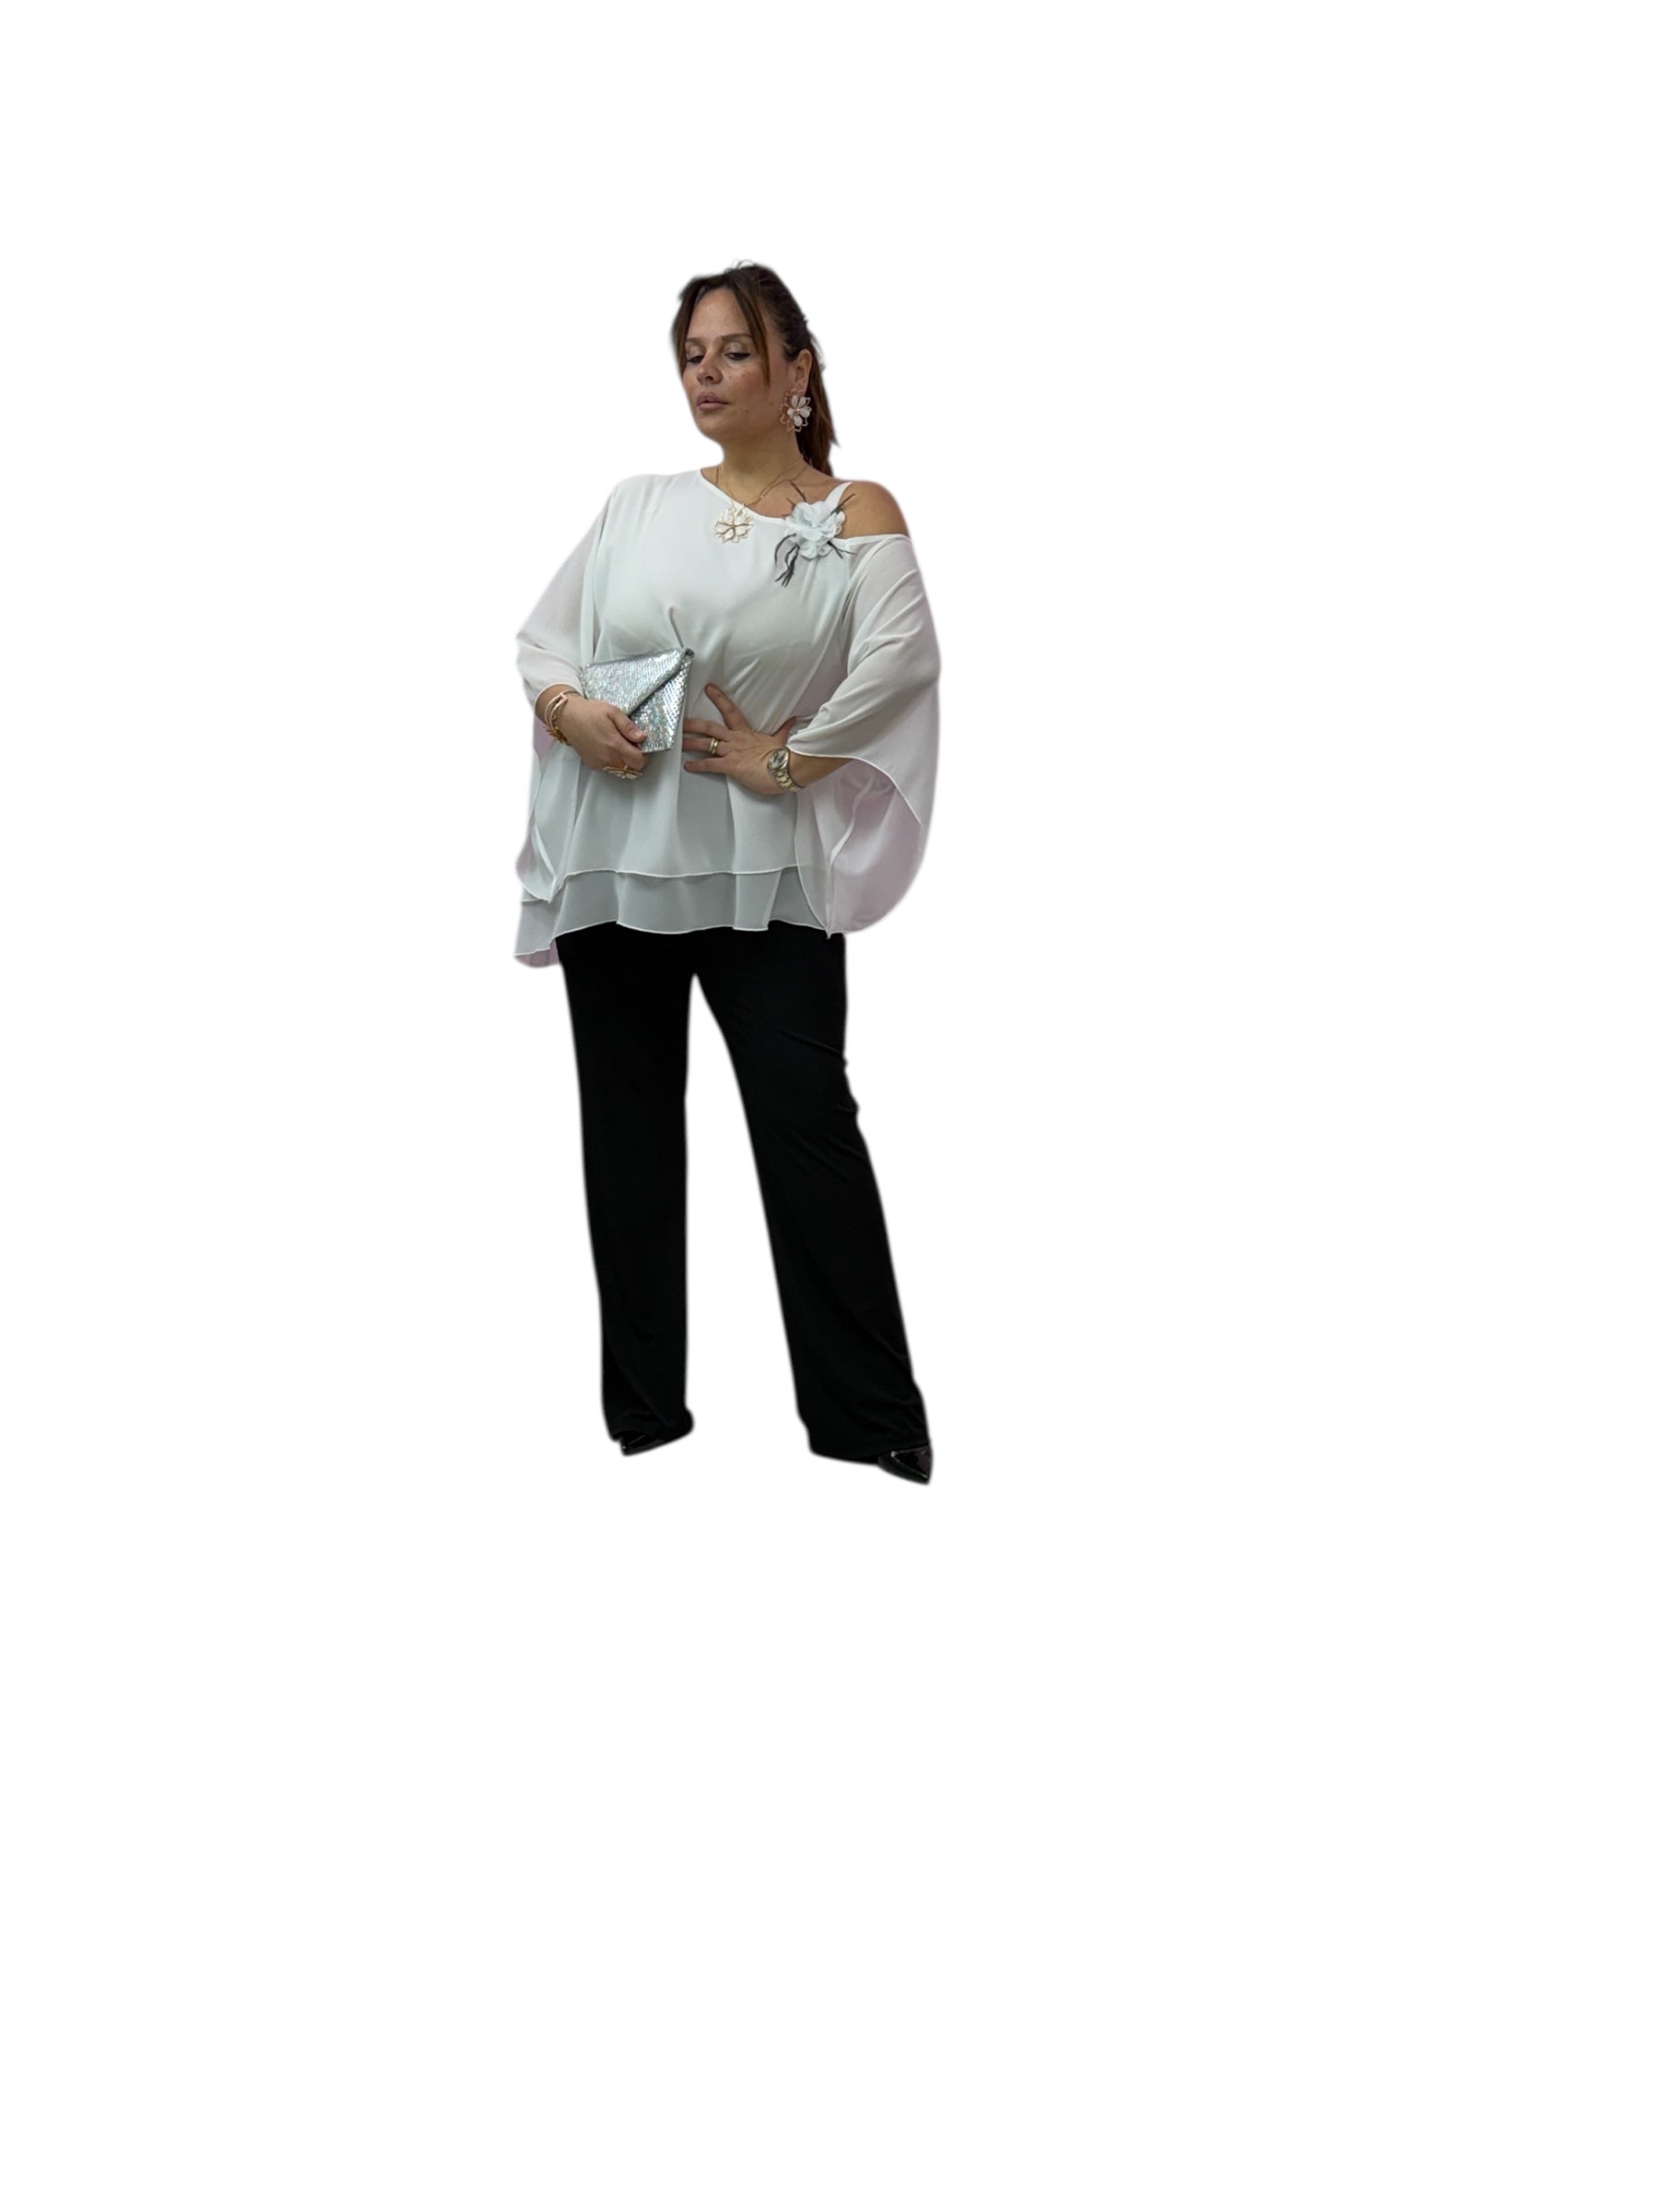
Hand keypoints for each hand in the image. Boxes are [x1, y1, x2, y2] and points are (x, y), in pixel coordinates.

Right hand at [559, 695, 650, 778]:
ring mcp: (599, 763)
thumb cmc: (590, 712)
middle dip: (633, 757)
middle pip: (630, 768)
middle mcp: (607, 757)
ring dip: (623, 760)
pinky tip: (606, 747)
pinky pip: (609, 767)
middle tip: (628, 743)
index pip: (638, 761)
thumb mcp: (613, 712)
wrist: (567, 716)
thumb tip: (641, 737)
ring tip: (616, 743)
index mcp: (614, 744)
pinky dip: (612, 760)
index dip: (643, 754)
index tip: (639, 744)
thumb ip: (628, 726)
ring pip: (620, 769)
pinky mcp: (592, 764)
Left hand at [681, 682, 800, 795]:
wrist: (784, 768)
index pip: (730, 710)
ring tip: (678, 743)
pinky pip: (710, 764)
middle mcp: (735, 740)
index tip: (709, 688)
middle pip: (710, 727)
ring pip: (705, 744)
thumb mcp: (780, 740)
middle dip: (693, 724)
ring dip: (690, 743)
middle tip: (681, 721)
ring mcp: (731, 752)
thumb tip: (792, 721)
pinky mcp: (730, 766)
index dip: (718, 698)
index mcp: (745, 732)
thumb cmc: (781, 757)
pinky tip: (688, 767)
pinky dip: (698, 766)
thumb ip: (782, 730)